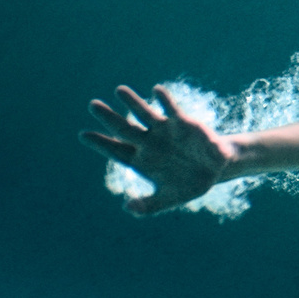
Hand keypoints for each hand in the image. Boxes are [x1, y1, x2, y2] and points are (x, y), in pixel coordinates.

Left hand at [80, 85, 233, 215]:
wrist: (215, 170)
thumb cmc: (188, 185)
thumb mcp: (168, 199)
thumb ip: (148, 206)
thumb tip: (127, 207)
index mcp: (141, 161)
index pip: (116, 151)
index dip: (100, 143)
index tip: (83, 135)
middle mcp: (149, 143)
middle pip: (124, 129)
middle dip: (108, 118)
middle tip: (92, 105)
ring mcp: (164, 132)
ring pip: (144, 115)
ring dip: (132, 103)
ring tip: (119, 90)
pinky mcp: (182, 123)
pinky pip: (171, 110)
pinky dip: (165, 101)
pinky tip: (156, 90)